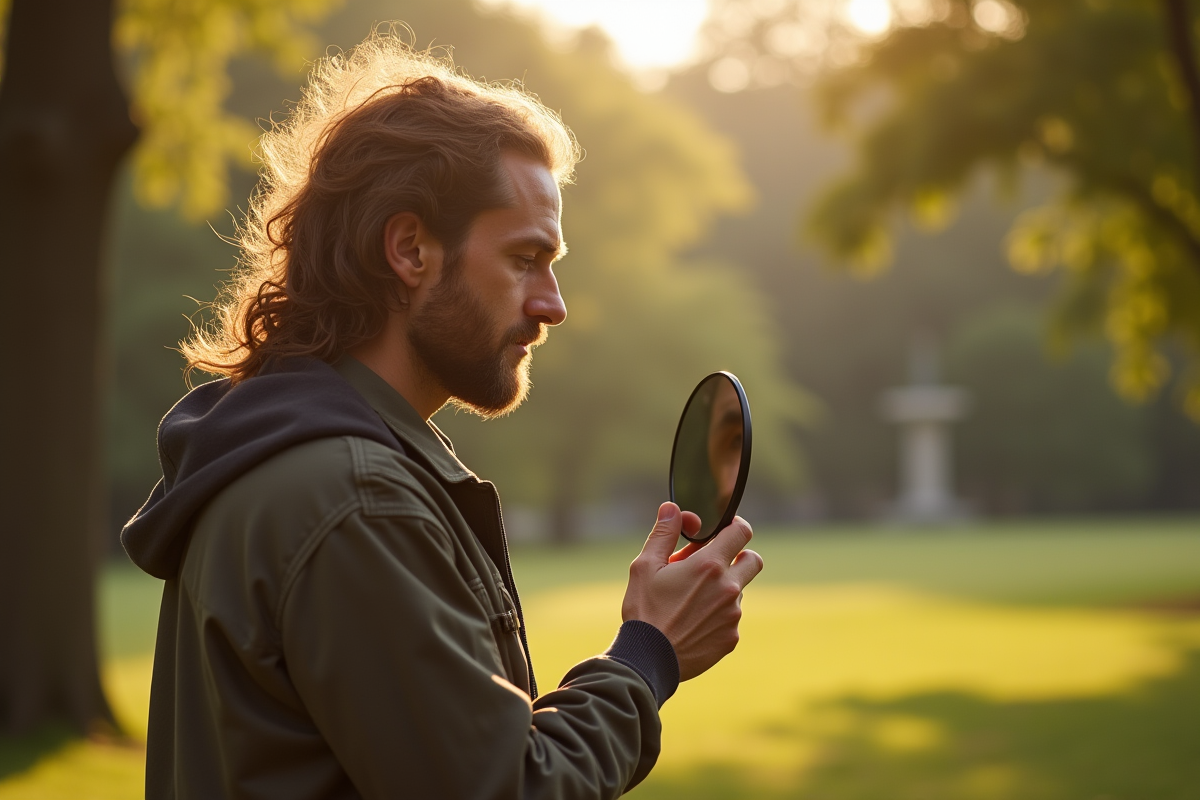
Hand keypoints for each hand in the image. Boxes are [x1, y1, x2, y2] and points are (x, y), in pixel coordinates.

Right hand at [621, 502, 762, 680]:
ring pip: (739, 591)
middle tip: (713, 563)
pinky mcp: (731, 638)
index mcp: (709, 566)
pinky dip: (718, 614)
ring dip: (723, 588)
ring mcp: (733, 615)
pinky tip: (693, 621)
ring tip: (691, 598)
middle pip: (752, 560)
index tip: (724, 531)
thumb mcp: (645, 566)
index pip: (741, 532)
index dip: (734, 526)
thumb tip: (672, 508)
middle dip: (738, 556)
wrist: (648, 659)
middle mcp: (729, 589)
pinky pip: (732, 618)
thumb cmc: (644, 610)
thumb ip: (663, 533)